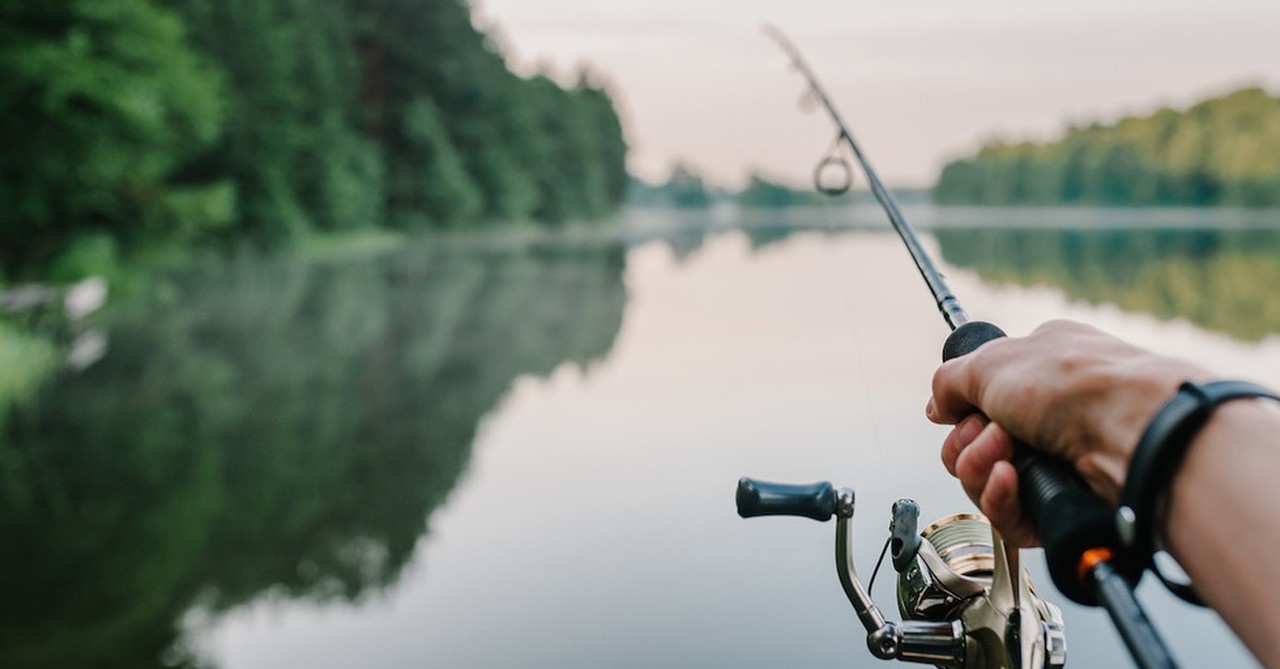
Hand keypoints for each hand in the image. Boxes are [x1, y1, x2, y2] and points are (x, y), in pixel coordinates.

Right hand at [926, 319, 1206, 546]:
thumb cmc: (1075, 384)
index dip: (962, 410)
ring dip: (979, 468)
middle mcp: (1049, 414)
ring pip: (985, 482)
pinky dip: (1000, 499)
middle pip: (973, 445)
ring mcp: (1057, 461)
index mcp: (1039, 368)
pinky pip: (1007, 516)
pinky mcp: (1061, 504)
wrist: (1133, 431)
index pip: (979, 399)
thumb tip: (937, 407)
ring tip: (1006, 455)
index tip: (960, 411)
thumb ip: (950, 381)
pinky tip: (1011, 480)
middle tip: (993, 433)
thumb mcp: (992, 361)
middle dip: (968, 442)